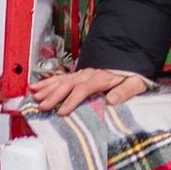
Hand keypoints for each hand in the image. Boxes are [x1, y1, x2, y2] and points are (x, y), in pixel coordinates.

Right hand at [24, 66, 150, 117]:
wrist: (130, 57)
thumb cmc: (132, 75)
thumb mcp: (136, 83)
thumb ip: (125, 91)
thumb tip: (111, 100)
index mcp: (101, 78)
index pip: (83, 89)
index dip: (72, 100)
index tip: (62, 112)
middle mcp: (89, 74)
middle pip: (68, 84)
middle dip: (54, 95)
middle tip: (43, 106)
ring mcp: (82, 73)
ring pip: (61, 79)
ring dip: (47, 88)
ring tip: (35, 97)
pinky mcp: (78, 75)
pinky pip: (60, 77)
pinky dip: (47, 82)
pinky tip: (35, 87)